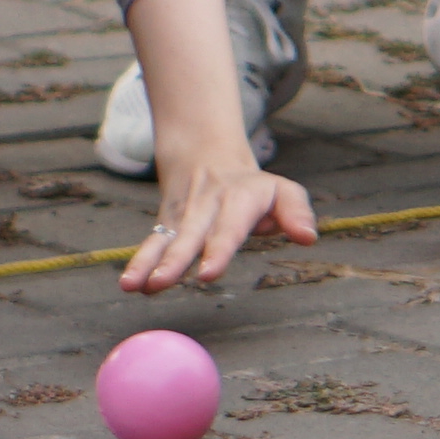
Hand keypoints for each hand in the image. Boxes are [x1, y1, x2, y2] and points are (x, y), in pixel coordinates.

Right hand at [122, 146, 317, 292]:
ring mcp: (183, 216)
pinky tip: (131, 285)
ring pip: (165, 240)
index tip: (207, 274)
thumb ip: (296, 212)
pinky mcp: (167, 225)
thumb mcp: (282, 189)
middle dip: (177, 259)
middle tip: (164, 281)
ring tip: (132, 285)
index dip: (218, 249)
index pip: (229, 226)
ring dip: (148, 262)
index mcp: (238, 198)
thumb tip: (308, 238)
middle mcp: (207, 206)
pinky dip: (140, 263)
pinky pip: (152, 244)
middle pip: (191, 234)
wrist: (206, 153)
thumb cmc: (253, 187)